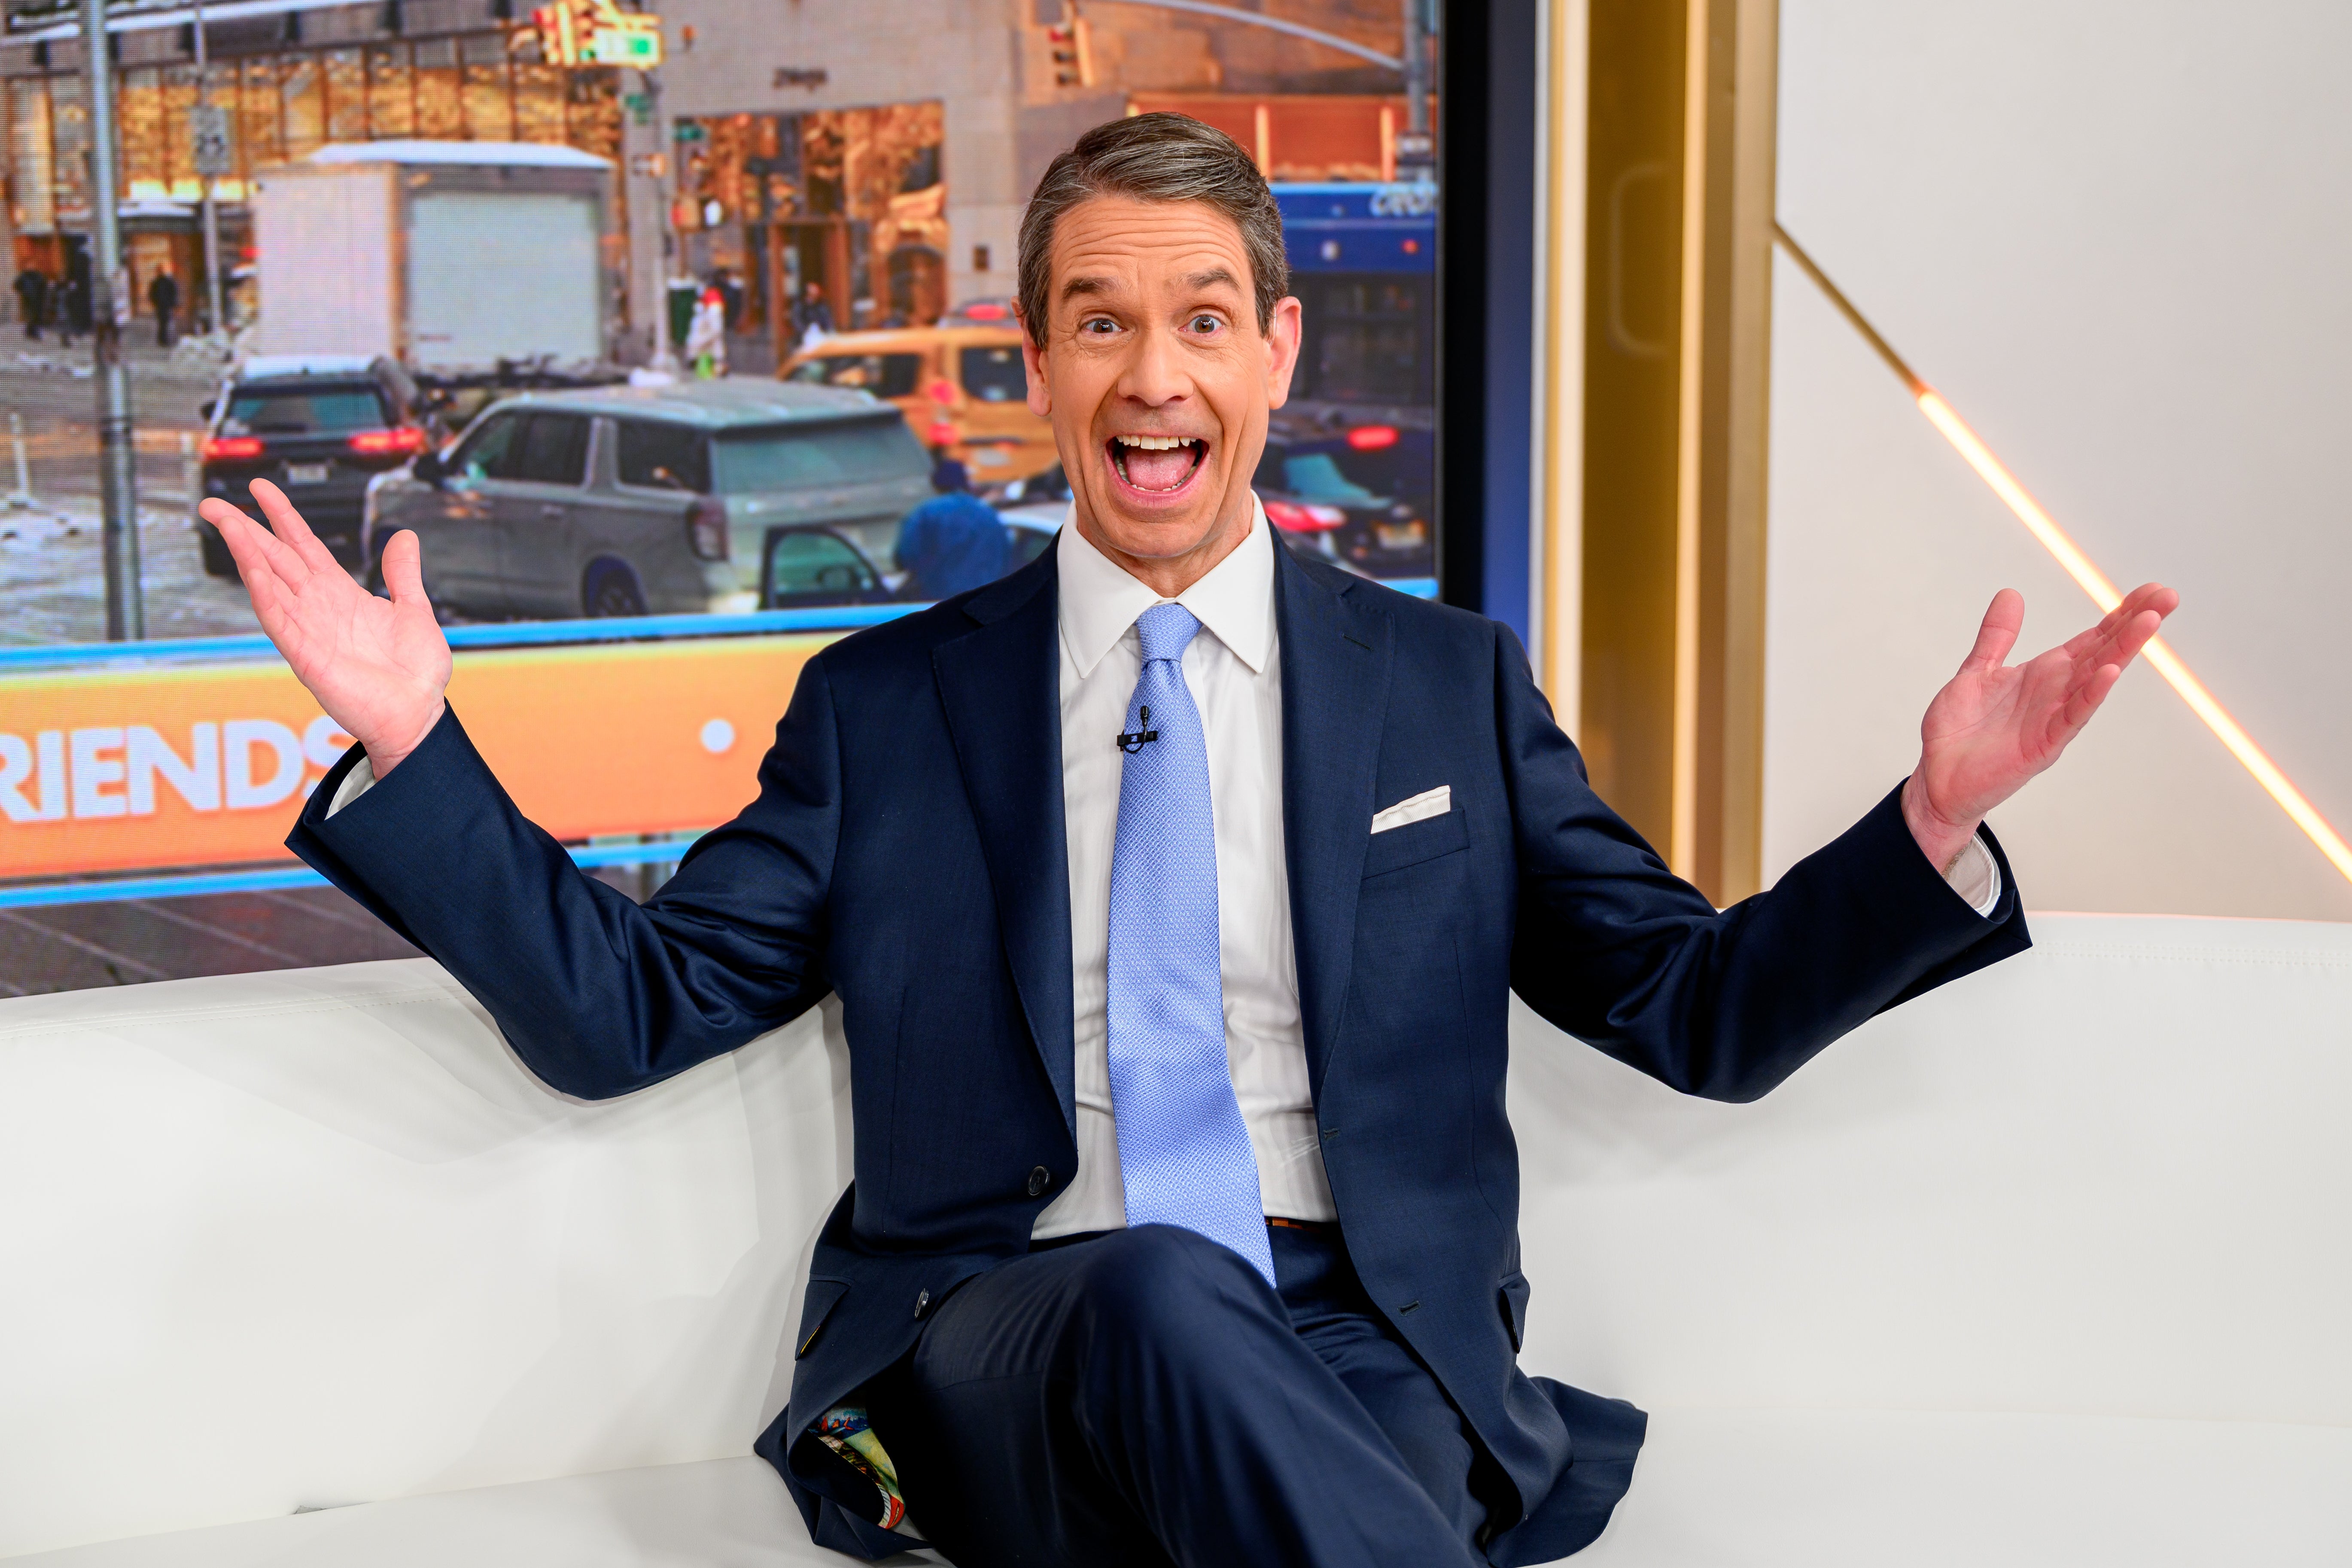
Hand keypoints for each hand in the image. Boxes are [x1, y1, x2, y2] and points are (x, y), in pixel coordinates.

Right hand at [200, 480, 450, 775]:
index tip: (261, 489)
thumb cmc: (414, 673)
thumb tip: (405, 537)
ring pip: (269, 584)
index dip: (282, 517)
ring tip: (228, 524)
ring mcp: (308, 632)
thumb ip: (402, 574)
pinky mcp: (307, 657)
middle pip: (275, 559)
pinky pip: (279, 621)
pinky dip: (265, 595)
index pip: (303, 546)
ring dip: (248, 554)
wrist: (418, 713)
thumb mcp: (413, 610)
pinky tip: (253, 570)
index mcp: (340, 595)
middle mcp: (318, 609)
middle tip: (213, 504)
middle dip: (245, 530)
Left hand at [1903, 582, 2177, 872]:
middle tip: (2167, 596)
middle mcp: (2056, 693)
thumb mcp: (1976, 672)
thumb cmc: (1959, 732)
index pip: (2093, 638)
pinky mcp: (2043, 746)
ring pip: (2097, 679)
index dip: (2121, 613)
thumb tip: (2011, 595)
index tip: (2152, 590)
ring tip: (2149, 622)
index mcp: (2044, 674)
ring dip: (2123, 651)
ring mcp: (2053, 719)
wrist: (1937, 778)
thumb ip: (1997, 636)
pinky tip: (2110, 672)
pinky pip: (2072, 717)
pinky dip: (2091, 694)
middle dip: (2135, 624)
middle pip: (2105, 651)